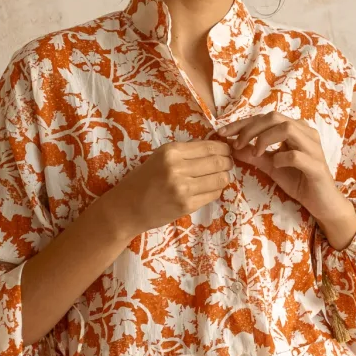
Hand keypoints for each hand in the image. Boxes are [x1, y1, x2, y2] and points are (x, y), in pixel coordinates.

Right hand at [110, 139, 234, 237]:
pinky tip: (210, 189)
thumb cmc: (143, 180)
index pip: (209, 146)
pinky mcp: (187, 205)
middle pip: (218, 161)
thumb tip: (213, 147)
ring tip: (221, 176)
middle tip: (228, 164)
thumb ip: (185, 152)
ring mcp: (183, 188)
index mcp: (171, 151)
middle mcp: (177, 167)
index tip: (227, 151)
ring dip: (225, 177)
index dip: (224, 148)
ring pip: (220, 178)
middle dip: (228, 162)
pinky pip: (213, 194)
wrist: (127, 208)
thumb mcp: (160, 158)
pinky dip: (216, 190)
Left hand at [219, 112, 355, 247]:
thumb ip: (254, 155)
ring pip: (287, 128)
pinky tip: (276, 166)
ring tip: (256, 154)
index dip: (242, 123)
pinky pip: (296, 155)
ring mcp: (313, 148)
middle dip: (250, 129)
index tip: (223, 133)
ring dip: (265, 139)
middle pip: (274, 117)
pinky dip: (281, 158)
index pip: (265, 118)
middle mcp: (305, 133)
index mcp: (295, 129)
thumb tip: (232, 147)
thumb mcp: (271, 167)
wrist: (322, 203)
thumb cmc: (299, 181)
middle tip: (237, 144)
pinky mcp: (316, 166)